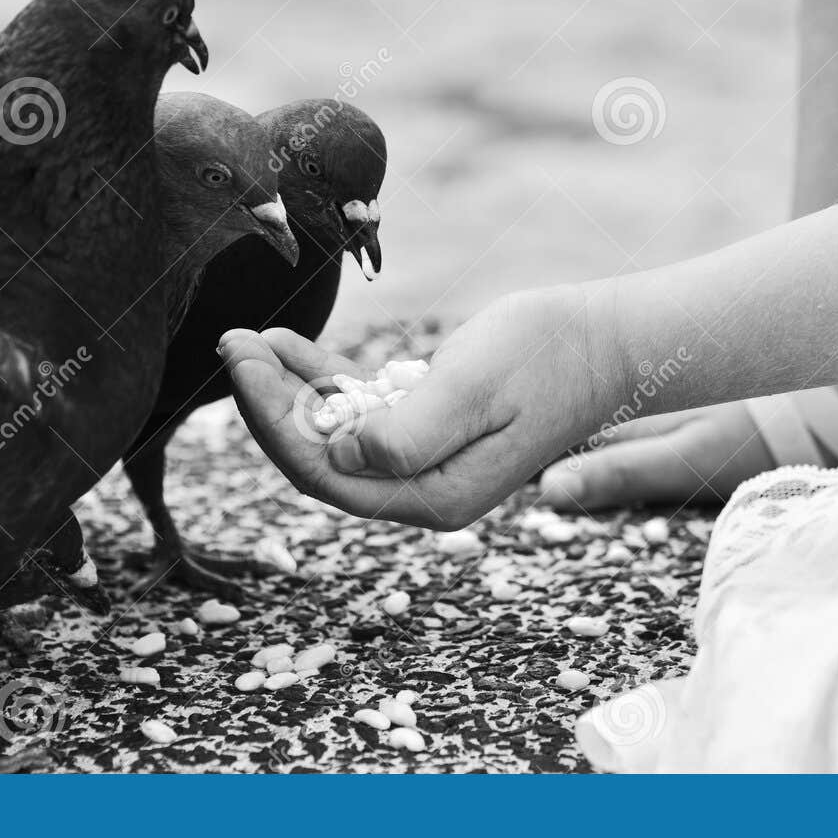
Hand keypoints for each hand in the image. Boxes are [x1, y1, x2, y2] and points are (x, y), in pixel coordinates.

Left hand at [220, 285, 623, 528]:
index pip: (325, 473)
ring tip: (250, 340)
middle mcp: (421, 492)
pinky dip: (323, 382)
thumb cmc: (547, 356)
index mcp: (432, 497)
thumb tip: (340, 451)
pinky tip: (293, 347)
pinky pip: (359, 414)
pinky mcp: (427, 430)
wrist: (604, 341)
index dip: (273, 422)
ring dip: (287, 390)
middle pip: (318, 458)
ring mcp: (423, 464)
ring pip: (332, 435)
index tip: (244, 364)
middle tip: (233, 342)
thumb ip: (407, 431)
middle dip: (267, 406)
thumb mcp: (474, 387)